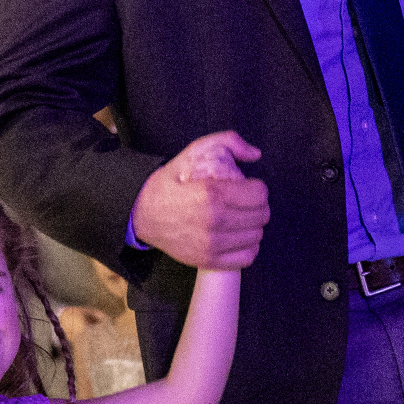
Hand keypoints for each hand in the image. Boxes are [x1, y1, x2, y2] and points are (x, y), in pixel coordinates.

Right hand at [131, 130, 269, 270]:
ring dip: (253, 225)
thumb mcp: (195, 151)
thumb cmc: (172, 182)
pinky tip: (238, 236)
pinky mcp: (208, 261)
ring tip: (241, 218)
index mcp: (212, 193)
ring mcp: (211, 245)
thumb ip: (229, 142)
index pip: (259, 194)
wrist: (143, 213)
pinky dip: (247, 247)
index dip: (257, 187)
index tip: (247, 187)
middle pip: (261, 216)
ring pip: (256, 237)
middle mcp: (214, 221)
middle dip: (257, 206)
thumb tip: (256, 154)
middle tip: (245, 202)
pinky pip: (246, 257)